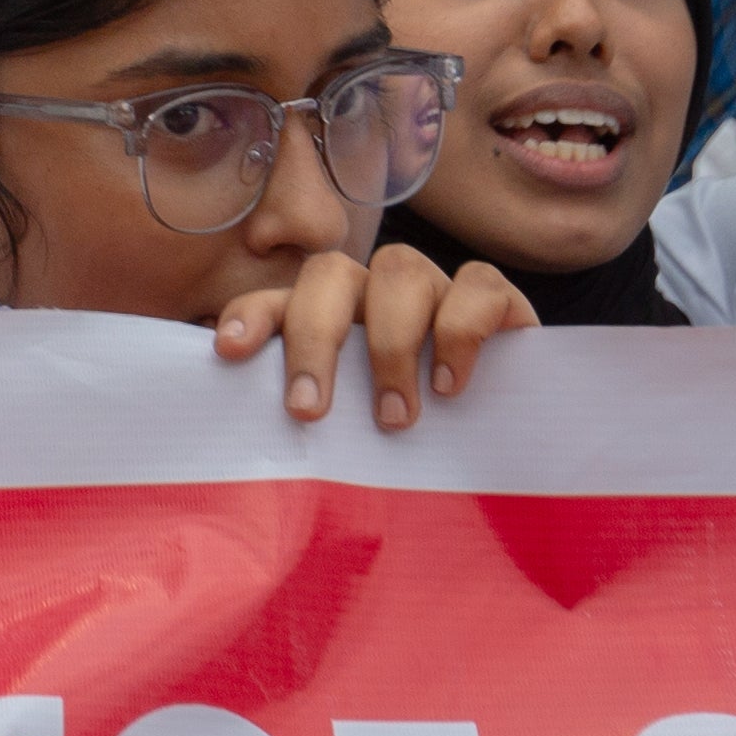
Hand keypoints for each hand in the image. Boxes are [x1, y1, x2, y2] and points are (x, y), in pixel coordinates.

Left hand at [213, 243, 529, 430]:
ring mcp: (435, 289)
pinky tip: (452, 385)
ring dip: (390, 343)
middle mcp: (374, 294)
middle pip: (330, 274)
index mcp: (329, 318)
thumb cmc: (412, 445)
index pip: (277, 300)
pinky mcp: (496, 300)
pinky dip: (461, 330)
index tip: (229, 353)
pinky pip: (478, 284)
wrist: (505, 442)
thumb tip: (256, 466)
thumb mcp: (353, 438)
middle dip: (314, 337)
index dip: (251, 316)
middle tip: (310, 410)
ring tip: (395, 417)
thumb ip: (315, 433)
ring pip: (399, 270)